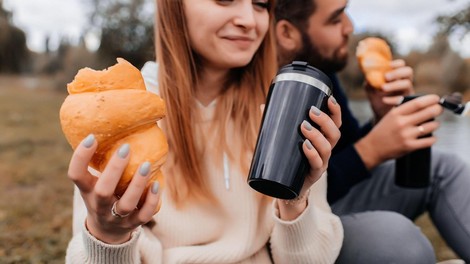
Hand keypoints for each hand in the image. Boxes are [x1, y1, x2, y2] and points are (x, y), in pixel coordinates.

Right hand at [68, 135, 160, 243]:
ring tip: (146, 164)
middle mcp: (99, 205)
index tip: (93, 136)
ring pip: (126, 204)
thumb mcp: (94, 181)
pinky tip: (157, 184)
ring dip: (137, 184)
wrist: (106, 231)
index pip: (76, 174)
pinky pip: (144, 215)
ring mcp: (116, 217)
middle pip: (103, 191)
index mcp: (87, 190)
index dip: (81, 156)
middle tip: (126, 147)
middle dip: (115, 169)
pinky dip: (151, 200)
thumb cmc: (102, 195)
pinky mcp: (132, 224)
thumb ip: (101, 160)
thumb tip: (118, 122)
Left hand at [276, 97, 340, 219]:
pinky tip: (305, 147)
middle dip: (325, 121)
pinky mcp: (313, 175)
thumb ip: (275, 124)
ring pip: (327, 148)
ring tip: (304, 126)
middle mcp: (325, 150)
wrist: (285, 188)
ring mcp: (321, 163)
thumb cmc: (286, 159)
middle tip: (311, 111)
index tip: (329, 98)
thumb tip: (262, 105)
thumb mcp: (283, 140)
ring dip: (317, 136)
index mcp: (322, 138)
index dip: (335, 111)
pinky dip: (312, 155)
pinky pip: (317, 165)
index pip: (335, 123)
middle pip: (334, 134)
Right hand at [355, 94, 442, 169]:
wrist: (372, 148)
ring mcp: (406, 135)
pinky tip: (431, 137)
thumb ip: (404, 109)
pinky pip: (429, 140)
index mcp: (396, 113)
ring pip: (431, 126)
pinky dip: (433, 138)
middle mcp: (401, 123)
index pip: (418, 103)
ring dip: (435, 124)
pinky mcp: (409, 146)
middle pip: (428, 112)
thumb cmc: (383, 131)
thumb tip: (424, 103)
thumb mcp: (390, 116)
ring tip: (433, 124)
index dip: (430, 99)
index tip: (436, 98)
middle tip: (439, 109)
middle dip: (437, 109)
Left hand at [366, 59, 413, 120]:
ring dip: (395, 84)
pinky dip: (393, 99)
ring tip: (383, 88)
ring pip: (407, 84)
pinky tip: (383, 100)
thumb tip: (368, 76)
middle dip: (397, 73)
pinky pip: (404, 98)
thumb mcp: (370, 89)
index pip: (401, 64)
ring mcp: (407, 92)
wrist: (379, 114)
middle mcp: (404, 81)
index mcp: (396, 75)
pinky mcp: (407, 102)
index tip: (388, 65)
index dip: (396, 63)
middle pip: (408, 71)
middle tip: (386, 77)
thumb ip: (369, 82)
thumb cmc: (376, 98)